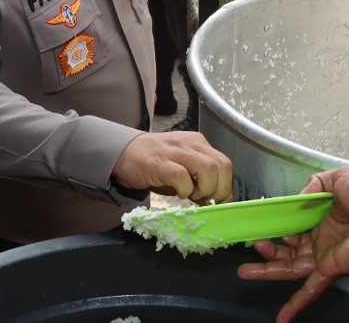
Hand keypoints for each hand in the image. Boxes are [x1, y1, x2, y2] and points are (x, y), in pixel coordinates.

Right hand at [112, 132, 232, 203]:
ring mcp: (176, 151)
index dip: (226, 188)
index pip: (224, 164)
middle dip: (219, 189)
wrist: (122, 153)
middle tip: (207, 202)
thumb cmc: (154, 164)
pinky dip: (185, 189)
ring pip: (207, 167)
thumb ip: (199, 181)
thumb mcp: (182, 169)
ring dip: (205, 189)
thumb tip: (217, 202)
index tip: (221, 204)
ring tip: (192, 196)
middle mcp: (191, 144)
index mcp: (198, 144)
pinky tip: (178, 193)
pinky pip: (182, 176)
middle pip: (221, 165)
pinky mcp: (160, 163)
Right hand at [238, 167, 348, 322]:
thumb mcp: (339, 177)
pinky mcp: (330, 268)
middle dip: (266, 250)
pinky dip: (296, 304)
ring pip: (290, 267)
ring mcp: (324, 255)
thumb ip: (314, 184)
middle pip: (287, 249)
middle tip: (250, 247)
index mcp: (322, 217)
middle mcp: (321, 238)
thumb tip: (296, 198)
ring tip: (246, 271)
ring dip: (268, 270)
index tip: (262, 221)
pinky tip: (282, 317)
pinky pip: (310, 288)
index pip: (293, 223)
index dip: (277, 224)